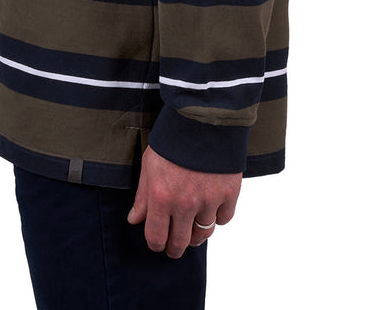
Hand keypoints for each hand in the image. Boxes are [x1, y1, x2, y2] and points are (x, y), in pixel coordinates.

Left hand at [127, 146, 241, 258]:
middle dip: (175, 248)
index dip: (156, 245)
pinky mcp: (229, 193)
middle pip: (181, 243)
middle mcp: (185, 203)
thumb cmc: (173, 138)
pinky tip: (211, 207)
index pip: (156, 237)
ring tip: (193, 226)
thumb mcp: (149, 163)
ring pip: (203, 234)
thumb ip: (142, 195)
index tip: (158, 244)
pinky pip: (223, 219)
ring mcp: (209, 200)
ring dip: (197, 234)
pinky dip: (217, 217)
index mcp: (161, 196)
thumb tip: (135, 220)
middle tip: (175, 246)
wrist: (204, 116)